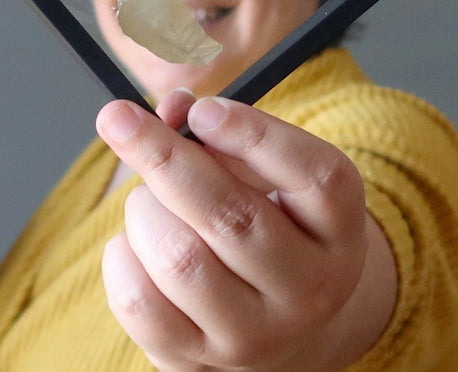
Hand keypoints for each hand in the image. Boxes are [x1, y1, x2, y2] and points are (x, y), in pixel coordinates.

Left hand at [97, 91, 395, 370]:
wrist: (280, 319)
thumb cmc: (270, 222)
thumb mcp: (270, 174)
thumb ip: (225, 132)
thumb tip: (171, 110)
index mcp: (339, 228)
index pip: (315, 177)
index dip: (255, 136)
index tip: (202, 110)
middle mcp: (310, 289)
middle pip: (233, 217)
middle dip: (164, 158)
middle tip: (117, 117)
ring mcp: (256, 336)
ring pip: (178, 258)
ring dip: (145, 208)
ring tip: (152, 199)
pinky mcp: (201, 363)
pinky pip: (139, 303)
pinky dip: (122, 255)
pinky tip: (138, 240)